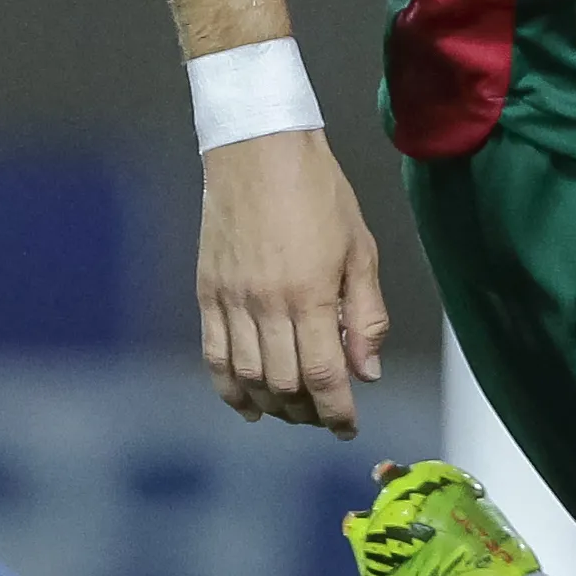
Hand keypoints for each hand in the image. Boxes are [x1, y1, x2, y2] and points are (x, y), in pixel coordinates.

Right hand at [194, 128, 385, 434]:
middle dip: (308, 412)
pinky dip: (230, 389)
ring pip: (248, 379)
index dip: (338, 413)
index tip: (348, 427)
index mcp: (311, 294)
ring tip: (293, 407)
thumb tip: (368, 372)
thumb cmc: (318, 192)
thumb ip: (366, 315)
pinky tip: (248, 403)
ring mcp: (232, 300)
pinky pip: (214, 356)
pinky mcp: (207, 292)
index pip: (325, 376)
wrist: (258, 148)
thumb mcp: (360, 249)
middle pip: (284, 386)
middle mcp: (267, 304)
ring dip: (273, 405)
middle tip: (324, 413)